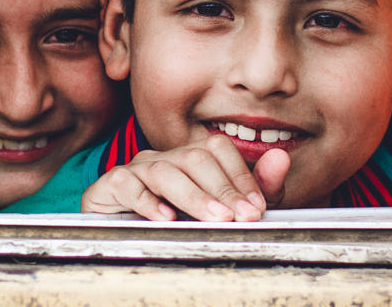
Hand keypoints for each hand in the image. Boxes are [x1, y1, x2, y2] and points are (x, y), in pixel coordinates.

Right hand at [80, 133, 290, 221]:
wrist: (121, 242)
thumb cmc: (176, 226)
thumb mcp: (223, 212)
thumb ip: (256, 188)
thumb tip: (281, 156)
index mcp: (188, 160)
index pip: (217, 149)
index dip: (239, 177)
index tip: (256, 209)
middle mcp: (163, 158)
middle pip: (193, 157)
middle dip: (221, 189)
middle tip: (240, 217)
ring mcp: (135, 169)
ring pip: (164, 169)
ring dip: (192, 195)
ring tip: (214, 218)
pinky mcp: (110, 186)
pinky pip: (126, 183)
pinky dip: (146, 199)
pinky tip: (165, 217)